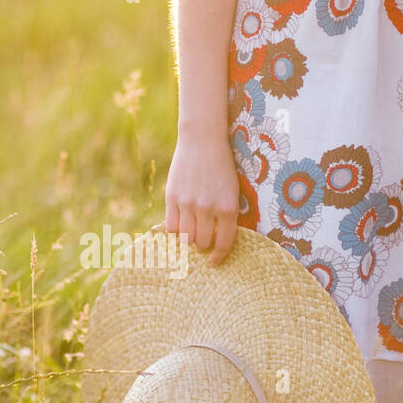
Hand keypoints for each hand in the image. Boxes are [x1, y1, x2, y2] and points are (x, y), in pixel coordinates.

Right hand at [165, 127, 239, 265]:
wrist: (203, 139)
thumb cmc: (222, 165)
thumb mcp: (232, 190)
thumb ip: (226, 215)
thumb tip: (217, 240)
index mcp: (228, 208)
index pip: (223, 244)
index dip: (218, 257)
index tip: (214, 263)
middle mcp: (208, 209)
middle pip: (202, 243)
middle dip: (203, 246)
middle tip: (203, 242)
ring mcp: (188, 204)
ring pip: (185, 237)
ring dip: (188, 239)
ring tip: (191, 233)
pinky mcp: (172, 197)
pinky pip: (170, 226)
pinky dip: (174, 230)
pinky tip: (179, 224)